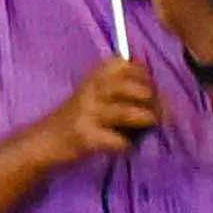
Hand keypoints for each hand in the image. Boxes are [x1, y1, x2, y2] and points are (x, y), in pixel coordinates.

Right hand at [33, 53, 164, 163]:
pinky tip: (126, 146)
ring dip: (145, 121)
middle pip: (136, 88)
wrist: (48, 139)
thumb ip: (127, 88)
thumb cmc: (82, 116)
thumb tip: (164, 98)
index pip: (130, 66)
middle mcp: (93, 88)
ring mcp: (88, 112)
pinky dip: (127, 145)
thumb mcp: (99, 92)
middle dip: (154, 102)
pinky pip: (118, 140)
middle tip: (157, 114)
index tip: (150, 92)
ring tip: (147, 127)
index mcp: (98, 74)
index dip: (146, 78)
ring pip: (128, 112)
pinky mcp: (86, 136)